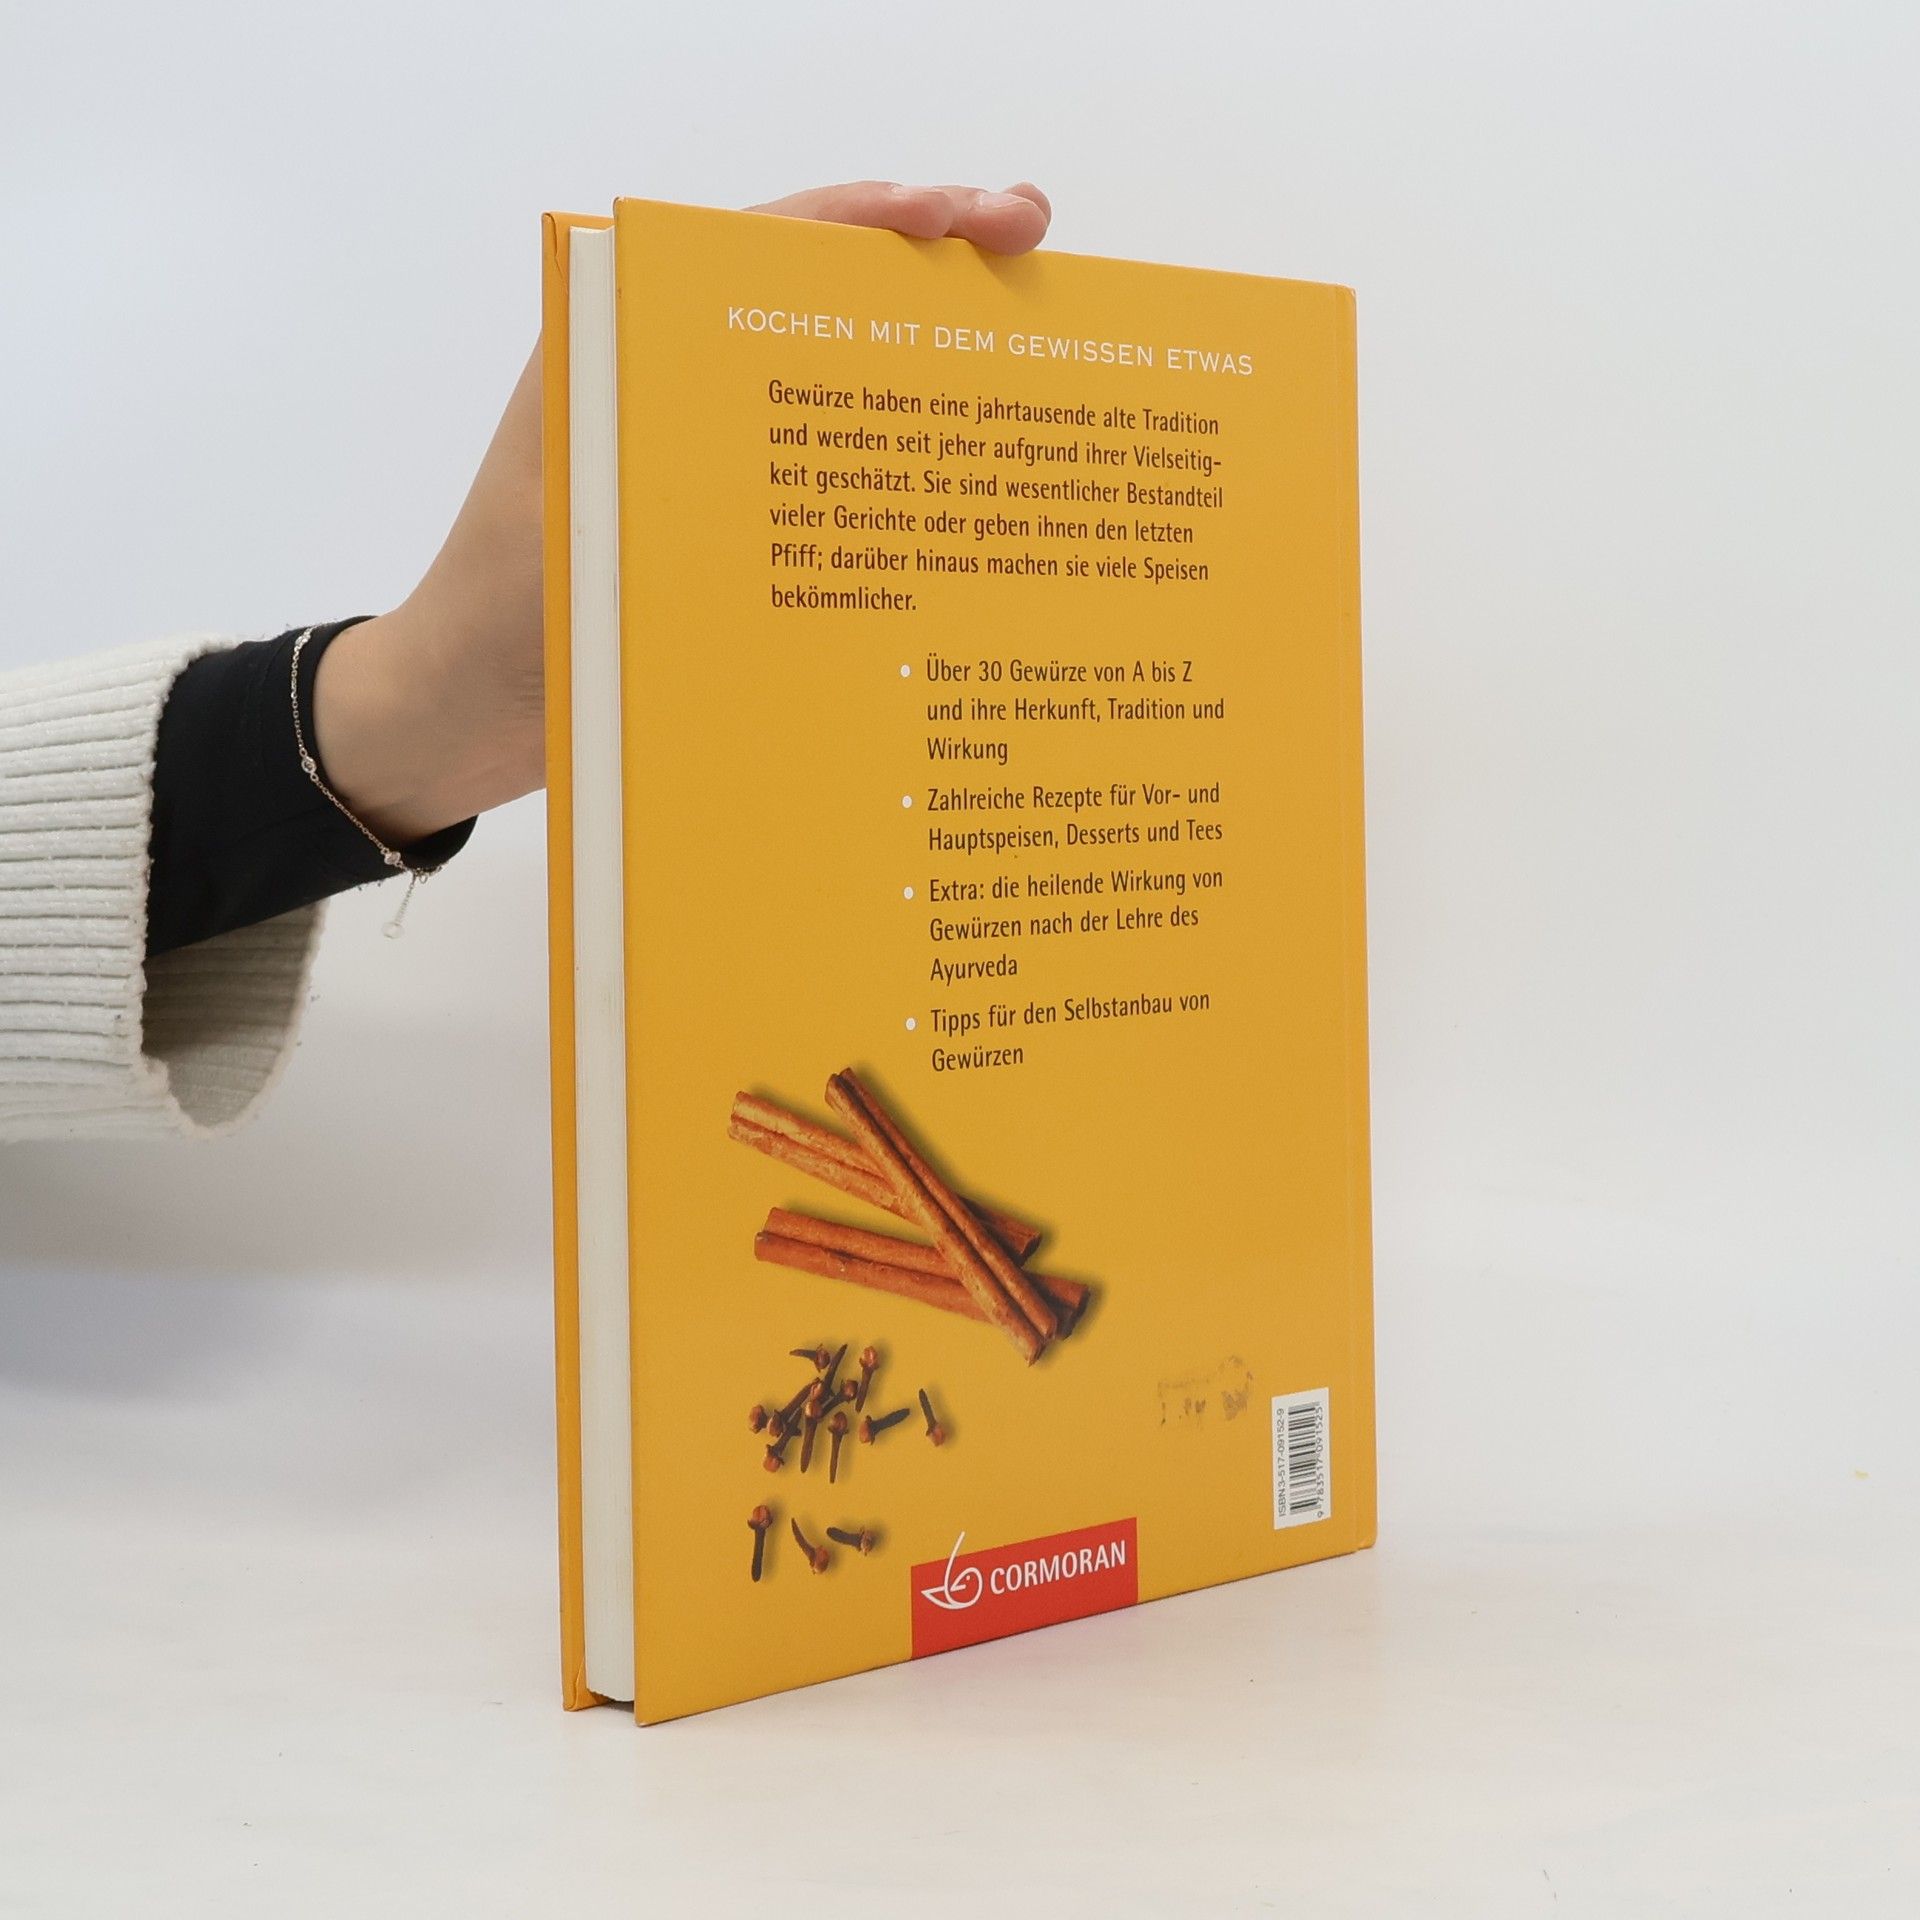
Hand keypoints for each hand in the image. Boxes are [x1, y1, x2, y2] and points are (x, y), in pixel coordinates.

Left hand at [315, 181, 1052, 842]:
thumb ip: (668, 468)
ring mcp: (704, 450)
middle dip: (933, 261)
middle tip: (1035, 247)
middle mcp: (673, 376)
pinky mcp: (723, 522)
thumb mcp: (584, 531)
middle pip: (823, 292)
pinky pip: (824, 470)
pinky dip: (897, 458)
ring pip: (836, 376)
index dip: (880, 217)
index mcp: (627, 340)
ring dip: (931, 355)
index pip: (771, 242)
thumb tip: (825, 439)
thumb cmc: (501, 619)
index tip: (973, 219)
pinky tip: (973, 481)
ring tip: (1032, 344)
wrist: (455, 714)